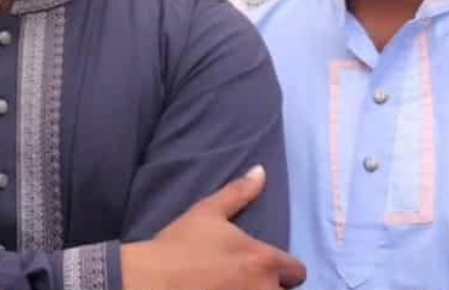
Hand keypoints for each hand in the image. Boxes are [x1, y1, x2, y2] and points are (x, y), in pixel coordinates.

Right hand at [120, 165, 305, 289]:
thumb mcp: (207, 212)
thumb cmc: (179, 245)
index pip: (297, 271)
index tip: (265, 268)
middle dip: (271, 287)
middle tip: (248, 281)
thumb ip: (238, 192)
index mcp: (263, 260)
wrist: (151, 280)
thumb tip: (261, 171)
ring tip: (235, 288)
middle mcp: (264, 288)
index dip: (284, 270)